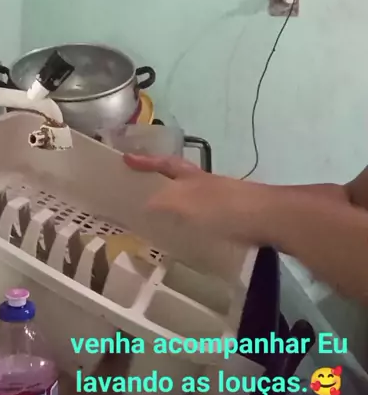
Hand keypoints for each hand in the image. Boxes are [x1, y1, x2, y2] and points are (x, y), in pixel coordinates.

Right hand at [123, 153, 268, 244]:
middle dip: (161, 181)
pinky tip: (189, 236)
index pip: (164, 163)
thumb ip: (163, 201)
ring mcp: (221, 200)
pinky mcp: (233, 218)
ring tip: (160, 219)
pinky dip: (191, 222)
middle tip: (142, 191)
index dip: (146, 161)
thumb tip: (144, 203)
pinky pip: (204, 217)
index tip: (126, 158)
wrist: (268, 218)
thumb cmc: (223, 206)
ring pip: (191, 198)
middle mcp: (205, 184)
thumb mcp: (185, 201)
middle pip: (179, 178)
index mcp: (192, 176)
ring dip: (176, 204)